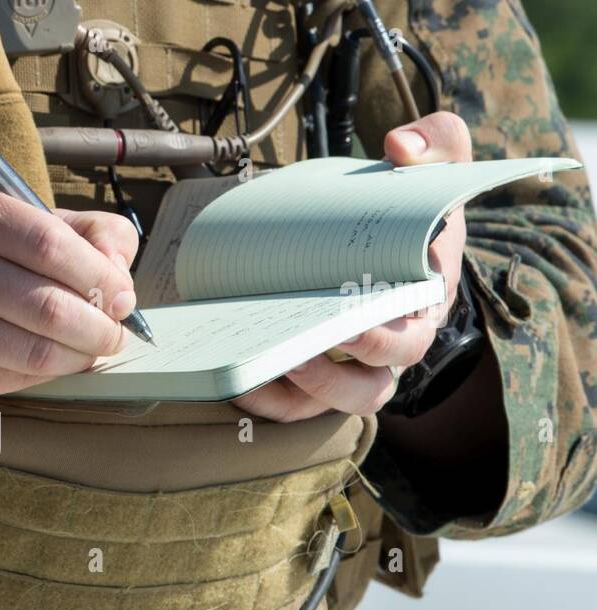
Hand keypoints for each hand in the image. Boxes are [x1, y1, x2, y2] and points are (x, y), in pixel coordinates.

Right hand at [0, 190, 139, 410]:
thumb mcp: (12, 231)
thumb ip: (79, 233)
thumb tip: (121, 270)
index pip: (50, 244)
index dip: (99, 275)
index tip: (122, 297)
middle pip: (47, 305)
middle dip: (97, 326)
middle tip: (114, 335)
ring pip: (35, 350)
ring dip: (79, 358)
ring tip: (92, 353)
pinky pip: (15, 379)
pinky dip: (48, 376)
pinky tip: (54, 366)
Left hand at [232, 111, 471, 421]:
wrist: (377, 225)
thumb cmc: (406, 203)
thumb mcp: (435, 161)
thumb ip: (435, 140)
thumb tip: (401, 147)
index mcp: (425, 296)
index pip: (412, 331)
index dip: (380, 338)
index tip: (346, 321)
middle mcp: (394, 341)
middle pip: (377, 380)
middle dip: (337, 374)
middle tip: (301, 348)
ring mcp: (358, 363)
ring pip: (340, 401)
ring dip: (305, 394)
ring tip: (264, 367)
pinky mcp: (321, 375)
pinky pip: (297, 405)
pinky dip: (269, 401)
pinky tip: (238, 382)